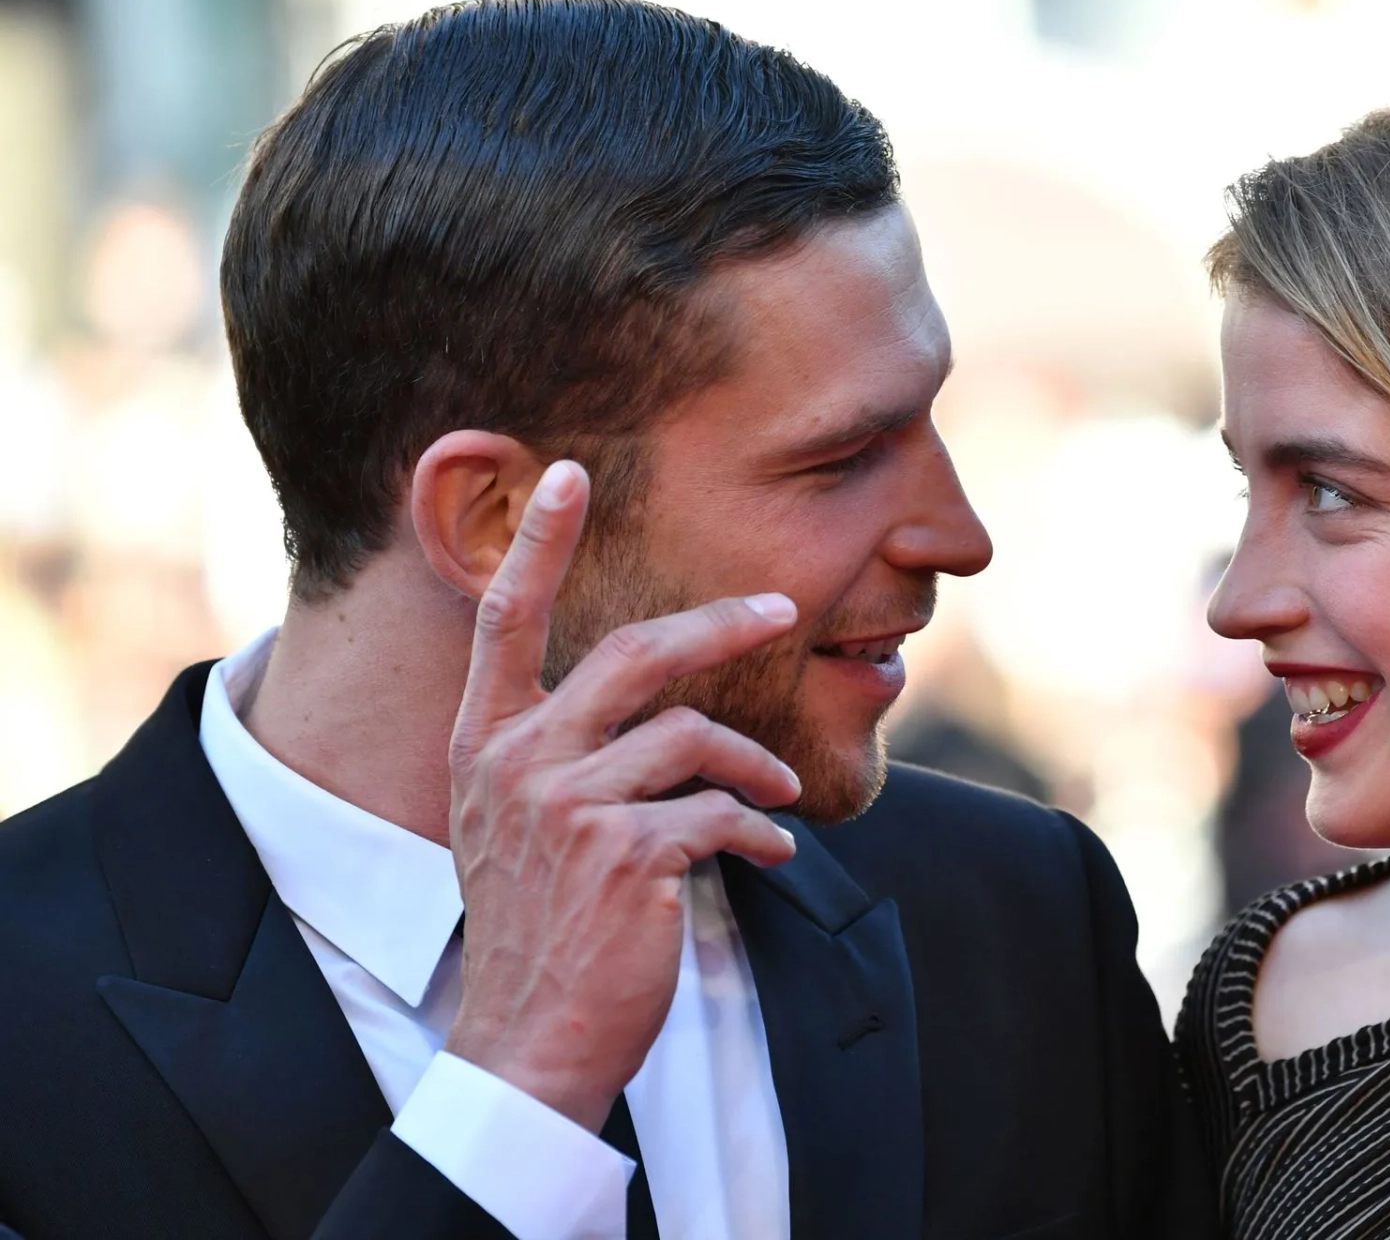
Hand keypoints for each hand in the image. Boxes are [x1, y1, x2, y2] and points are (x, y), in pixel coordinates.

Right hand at [441, 460, 800, 1130]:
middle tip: (781, 608)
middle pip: (633, 653)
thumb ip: (563, 755)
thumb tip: (659, 711)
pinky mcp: (625, 853)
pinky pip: (719, 812)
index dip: (539, 542)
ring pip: (692, 736)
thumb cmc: (541, 929)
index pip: (506, 620)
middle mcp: (518, 761)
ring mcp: (567, 806)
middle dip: (718, 624)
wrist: (527, 1040)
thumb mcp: (520, 826)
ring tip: (778, 794)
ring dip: (753, 764)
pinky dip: (758, 830)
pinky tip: (771, 854)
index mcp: (485, 744)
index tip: (565, 470)